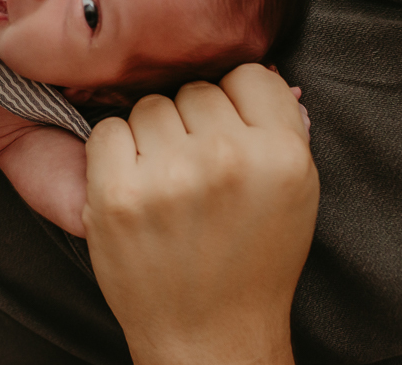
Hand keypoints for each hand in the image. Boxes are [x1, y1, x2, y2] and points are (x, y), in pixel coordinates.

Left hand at [81, 64, 317, 364]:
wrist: (209, 334)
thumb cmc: (253, 261)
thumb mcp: (293, 192)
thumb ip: (279, 127)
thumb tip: (262, 68)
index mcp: (282, 155)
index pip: (249, 75)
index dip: (235, 101)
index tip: (228, 132)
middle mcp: (227, 159)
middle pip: (195, 90)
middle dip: (191, 122)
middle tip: (195, 169)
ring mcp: (169, 176)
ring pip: (149, 106)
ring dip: (151, 136)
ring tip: (166, 181)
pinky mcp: (116, 195)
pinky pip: (107, 130)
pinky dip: (113, 152)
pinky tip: (133, 186)